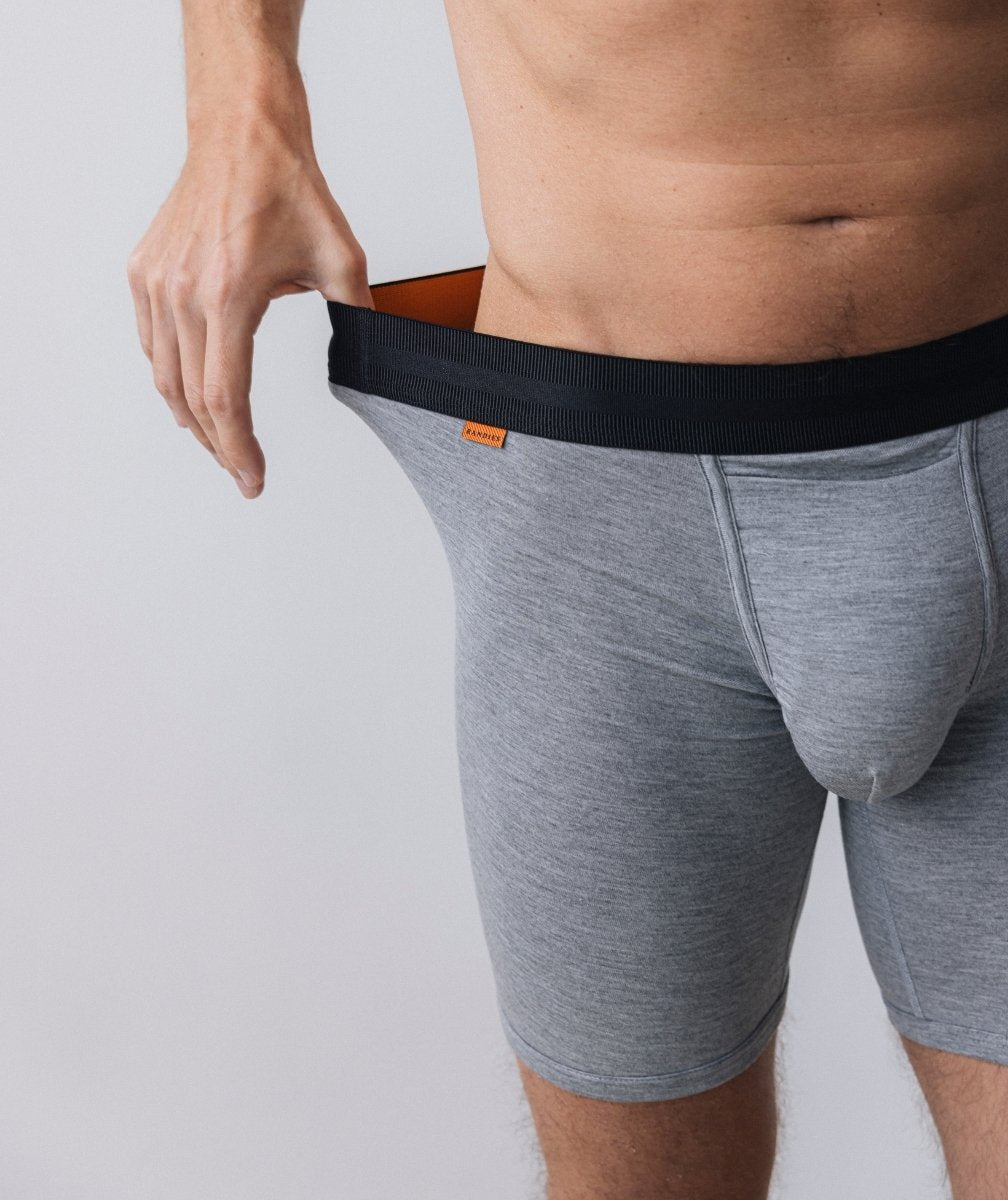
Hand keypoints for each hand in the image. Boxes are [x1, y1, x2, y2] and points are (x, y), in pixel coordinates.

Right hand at [127, 121, 374, 497]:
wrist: (242, 133)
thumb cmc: (288, 187)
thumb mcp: (342, 260)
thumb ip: (361, 319)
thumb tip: (381, 361)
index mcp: (230, 294)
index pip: (226, 397)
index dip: (239, 448)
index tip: (252, 478)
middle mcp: (183, 292)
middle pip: (193, 399)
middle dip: (220, 445)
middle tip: (242, 472)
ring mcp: (156, 282)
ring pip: (166, 377)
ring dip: (193, 418)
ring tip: (221, 444)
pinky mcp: (144, 272)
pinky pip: (151, 343)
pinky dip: (171, 377)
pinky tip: (190, 395)